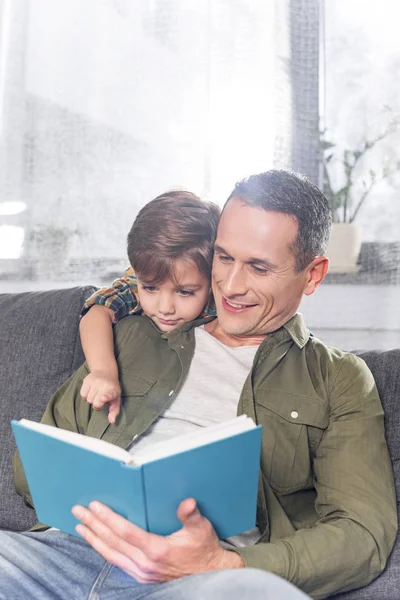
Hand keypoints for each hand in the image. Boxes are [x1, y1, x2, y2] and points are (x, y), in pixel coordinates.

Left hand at [72, 498, 243, 583]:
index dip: (109, 518)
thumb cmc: (204, 549)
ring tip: (80, 525)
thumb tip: (187, 503)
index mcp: (157, 550)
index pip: (125, 532)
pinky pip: (116, 561)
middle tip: (78, 510)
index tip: (95, 506)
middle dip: (93, 524)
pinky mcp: (140, 576)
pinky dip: (103, 549)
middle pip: (112, 542)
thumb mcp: (202, 529)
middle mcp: (145, 564)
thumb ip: (191, 515)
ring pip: (110, 554)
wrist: (209, 573)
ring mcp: (141, 572)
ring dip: (93, 538)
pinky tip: (96, 541)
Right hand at [80, 370, 120, 423]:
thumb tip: (112, 421)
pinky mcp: (87, 379)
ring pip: (88, 399)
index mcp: (114, 390)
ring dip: (91, 399)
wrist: (106, 371)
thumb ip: (114, 411)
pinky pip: (82, 394)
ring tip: (96, 393)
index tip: (102, 398)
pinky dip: (85, 395)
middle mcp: (104, 385)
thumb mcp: (116, 399)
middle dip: (97, 404)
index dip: (106, 397)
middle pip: (95, 403)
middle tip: (101, 398)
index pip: (109, 394)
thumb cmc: (111, 389)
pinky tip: (91, 390)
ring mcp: (95, 381)